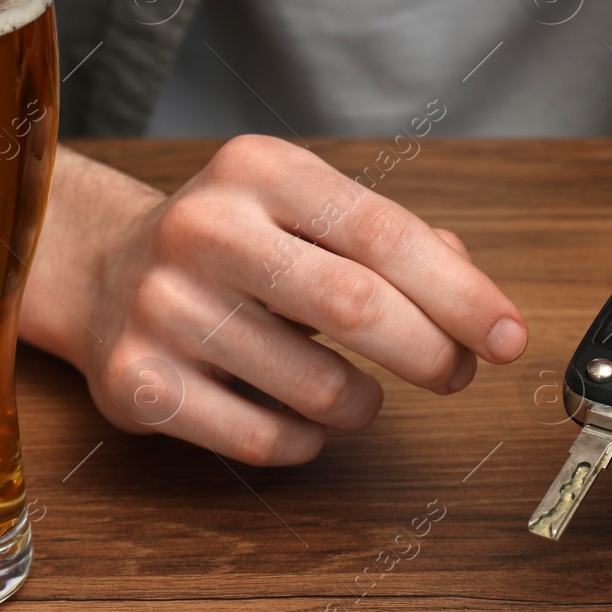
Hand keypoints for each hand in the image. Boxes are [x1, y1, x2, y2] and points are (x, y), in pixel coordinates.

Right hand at [21, 135, 527, 464]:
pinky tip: (298, 417)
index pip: (382, 233)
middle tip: (456, 374)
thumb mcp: (308, 211)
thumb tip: (474, 296)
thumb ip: (397, 242)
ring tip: (356, 391)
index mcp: (258, 170)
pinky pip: (264, 440)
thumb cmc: (236, 244)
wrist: (102, 272)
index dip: (460, 294)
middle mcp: (202, 229)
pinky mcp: (137, 382)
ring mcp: (162, 308)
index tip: (509, 338)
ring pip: (317, 388)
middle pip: (355, 306)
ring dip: (365, 405)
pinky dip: (307, 441)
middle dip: (430, 353)